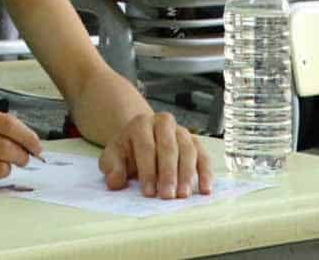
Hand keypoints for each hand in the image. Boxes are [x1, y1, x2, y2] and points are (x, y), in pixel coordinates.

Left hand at [98, 112, 212, 199]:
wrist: (141, 139)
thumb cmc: (128, 150)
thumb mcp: (113, 156)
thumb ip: (112, 167)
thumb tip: (114, 182)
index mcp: (141, 124)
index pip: (146, 147)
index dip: (147, 171)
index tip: (148, 192)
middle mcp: (164, 123)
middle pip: (169, 148)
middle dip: (168, 174)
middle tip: (167, 196)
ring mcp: (182, 132)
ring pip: (188, 151)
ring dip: (187, 175)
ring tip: (183, 196)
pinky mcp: (196, 143)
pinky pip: (204, 157)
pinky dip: (206, 174)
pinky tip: (205, 190)